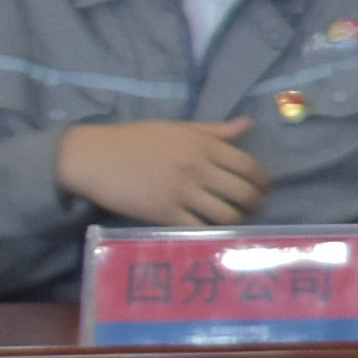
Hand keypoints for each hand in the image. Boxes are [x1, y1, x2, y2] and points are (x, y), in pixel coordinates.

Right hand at [60, 117, 261, 227]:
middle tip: (252, 208)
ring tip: (235, 222)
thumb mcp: (177, 128)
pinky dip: (212, 233)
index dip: (262, 181)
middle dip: (255, 204)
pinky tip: (213, 232)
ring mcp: (182, 192)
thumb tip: (248, 125)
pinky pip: (199, 228)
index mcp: (203, 145)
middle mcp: (197, 168)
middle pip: (243, 192)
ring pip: (226, 214)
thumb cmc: (135, 140)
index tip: (263, 188)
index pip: (248, 166)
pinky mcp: (164, 213)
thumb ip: (214, 130)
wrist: (94, 157)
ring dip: (237, 221)